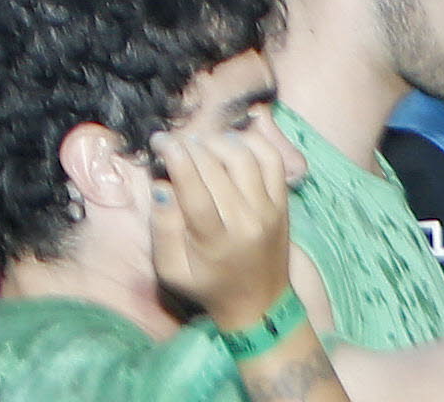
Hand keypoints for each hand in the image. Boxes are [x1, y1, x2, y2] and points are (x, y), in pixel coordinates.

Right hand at [144, 119, 301, 335]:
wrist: (260, 303)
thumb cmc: (208, 285)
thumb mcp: (172, 270)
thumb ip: (162, 230)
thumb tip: (162, 187)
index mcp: (216, 241)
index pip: (195, 189)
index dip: (177, 158)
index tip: (160, 141)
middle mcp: (246, 222)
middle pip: (217, 168)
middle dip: (190, 145)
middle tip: (173, 141)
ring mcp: (269, 210)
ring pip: (245, 158)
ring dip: (217, 141)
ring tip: (200, 142)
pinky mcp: (283, 204)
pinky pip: (272, 161)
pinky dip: (252, 142)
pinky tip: (232, 142)